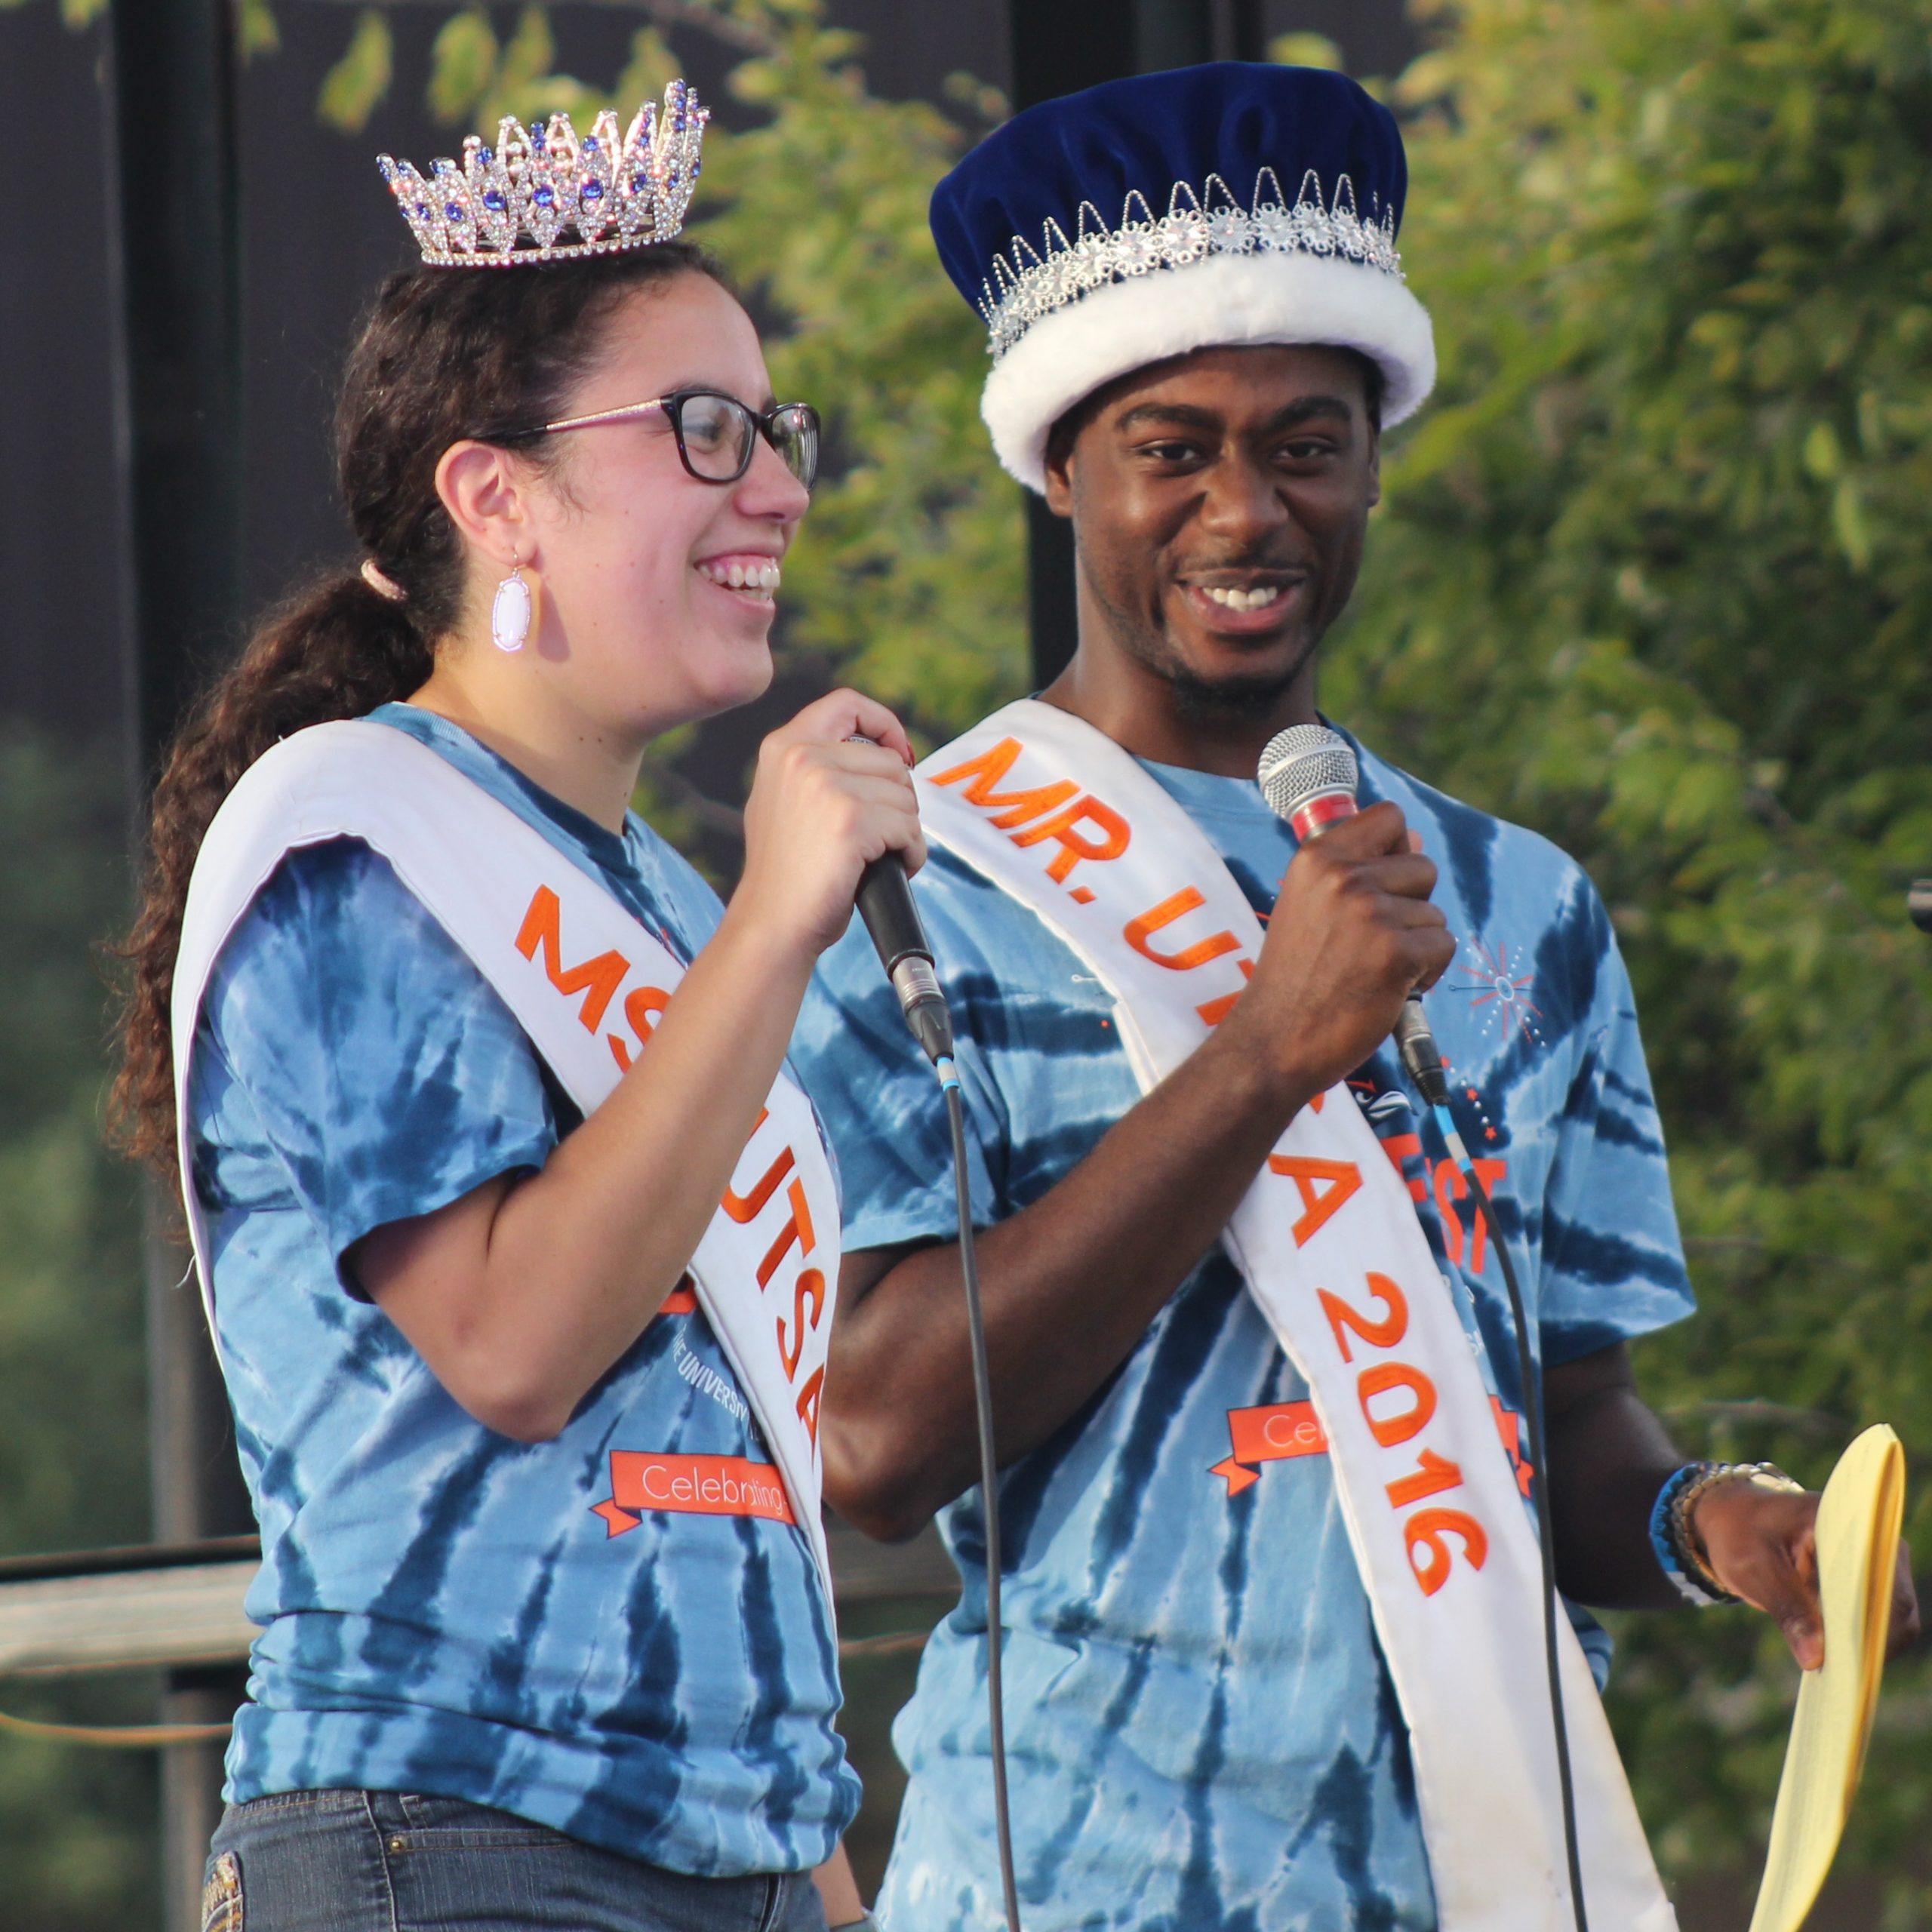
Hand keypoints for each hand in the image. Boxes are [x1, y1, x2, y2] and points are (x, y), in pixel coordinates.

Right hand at [735, 688, 925, 958]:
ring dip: (904, 833)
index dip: (884, 724)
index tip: (901, 754)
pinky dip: (911, 855)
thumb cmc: (787, 874)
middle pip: (891, 762)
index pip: (848, 704)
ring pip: (905, 797)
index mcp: (784, 745)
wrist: (773, 922)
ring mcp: (826, 786)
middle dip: (898, 803)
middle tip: (878, 838)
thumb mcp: (785, 799)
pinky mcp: (851, 820)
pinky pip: (908, 830)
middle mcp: (803, 756)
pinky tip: (887, 870)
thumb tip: (885, 756)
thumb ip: (819, 768)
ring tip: (876, 858)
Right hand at [1220, 801, 1456, 1103]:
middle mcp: (1343, 876)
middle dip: (1411, 906)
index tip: (1379, 882)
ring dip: (1416, 945)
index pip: (1389, 817)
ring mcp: (1370, 913)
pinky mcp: (1396, 952)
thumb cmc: (1295, 977)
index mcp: (1317, 857)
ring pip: (1435, 913)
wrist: (1274, 1039)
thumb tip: (1417, 842)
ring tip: (1374, 969)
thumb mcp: (1308, 905)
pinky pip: (1443, 946)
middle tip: (1369, 943)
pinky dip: (1426, 973)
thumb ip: (1358, 870)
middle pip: (1423, 867)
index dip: (1396, 849)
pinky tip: (1389, 987)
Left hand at [1693, 1478, 1921, 1669]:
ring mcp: (1876, 1561)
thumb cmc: (1741, 1535)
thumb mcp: (1753, 1569)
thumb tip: (1816, 1659)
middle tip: (1840, 1671)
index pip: (1877, 1577)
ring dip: (1866, 1643)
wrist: (1734, 1520)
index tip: (1851, 1653)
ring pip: (1893, 1617)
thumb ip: (1786, 1609)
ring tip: (1835, 1667)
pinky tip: (1835, 1657)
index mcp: (1843, 1520)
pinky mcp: (1870, 1582)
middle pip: (1894, 1602)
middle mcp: (1871, 1538)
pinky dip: (1861, 1639)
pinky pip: (1879, 1619)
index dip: (1871, 1618)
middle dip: (1869, 1639)